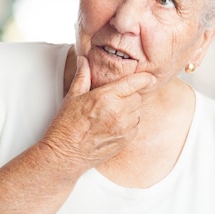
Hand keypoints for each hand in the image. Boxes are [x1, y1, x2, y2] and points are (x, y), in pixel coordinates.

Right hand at [40, 56, 154, 170]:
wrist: (65, 154)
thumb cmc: (66, 125)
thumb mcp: (73, 96)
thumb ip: (82, 75)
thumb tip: (83, 60)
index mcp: (105, 97)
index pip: (135, 83)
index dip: (145, 78)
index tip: (149, 77)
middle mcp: (117, 112)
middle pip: (137, 96)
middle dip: (129, 95)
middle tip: (114, 98)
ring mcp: (123, 128)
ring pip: (138, 111)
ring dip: (130, 110)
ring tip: (112, 112)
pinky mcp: (125, 141)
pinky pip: (135, 126)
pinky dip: (129, 123)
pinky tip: (113, 124)